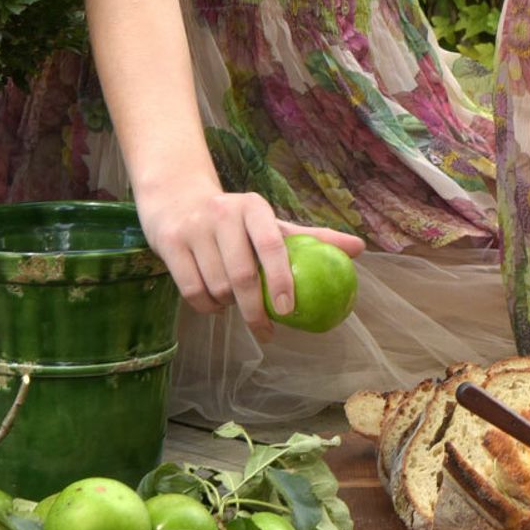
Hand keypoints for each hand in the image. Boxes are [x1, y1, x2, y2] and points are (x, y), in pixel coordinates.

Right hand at [134, 182, 363, 334]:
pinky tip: (216, 306)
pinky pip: (192, 292)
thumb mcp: (270, 223)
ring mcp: (194, 229)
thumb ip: (312, 237)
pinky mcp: (169, 245)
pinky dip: (208, 308)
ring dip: (229, 307)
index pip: (272, 245)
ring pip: (217, 287)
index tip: (289, 310)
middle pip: (241, 276)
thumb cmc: (236, 219)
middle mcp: (223, 214)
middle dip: (255, 311)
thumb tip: (360, 249)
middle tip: (268, 331)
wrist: (177, 198)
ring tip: (237, 305)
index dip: (281, 279)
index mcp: (253, 207)